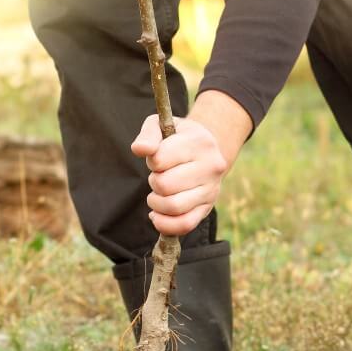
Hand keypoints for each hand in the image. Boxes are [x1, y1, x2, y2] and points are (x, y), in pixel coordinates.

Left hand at [130, 90, 252, 236]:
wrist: (206, 151)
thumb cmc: (178, 138)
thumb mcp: (162, 126)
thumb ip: (148, 135)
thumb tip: (139, 149)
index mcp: (200, 142)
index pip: (160, 159)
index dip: (152, 161)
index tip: (157, 158)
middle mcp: (211, 167)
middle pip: (165, 185)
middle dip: (154, 182)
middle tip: (158, 177)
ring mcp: (211, 190)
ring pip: (173, 207)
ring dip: (156, 203)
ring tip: (157, 195)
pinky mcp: (207, 209)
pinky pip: (184, 225)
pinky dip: (165, 225)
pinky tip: (157, 216)